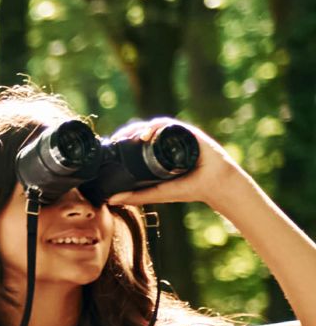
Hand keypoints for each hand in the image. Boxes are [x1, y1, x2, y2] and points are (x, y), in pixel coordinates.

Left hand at [107, 122, 253, 210]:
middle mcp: (168, 141)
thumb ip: (135, 196)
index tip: (111, 144)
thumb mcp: (157, 193)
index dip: (124, 138)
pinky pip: (170, 126)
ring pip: (154, 125)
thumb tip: (110, 200)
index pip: (138, 139)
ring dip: (139, 128)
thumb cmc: (188, 188)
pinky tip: (145, 135)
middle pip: (144, 130)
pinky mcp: (189, 133)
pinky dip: (156, 128)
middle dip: (128, 131)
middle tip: (115, 140)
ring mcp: (178, 135)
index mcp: (159, 151)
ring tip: (128, 137)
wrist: (215, 185)